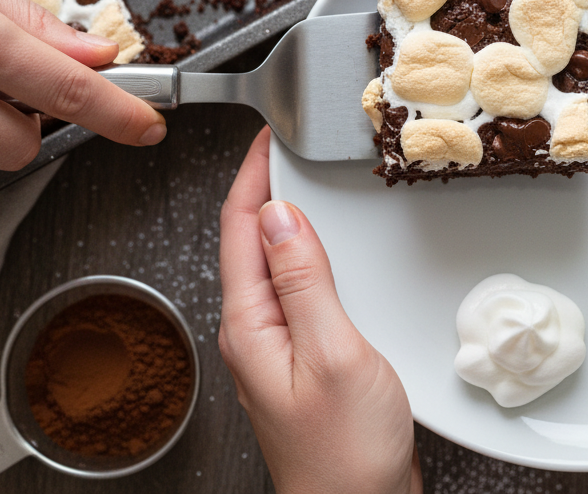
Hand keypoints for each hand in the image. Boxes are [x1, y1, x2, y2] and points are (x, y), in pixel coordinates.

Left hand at [218, 128, 421, 493]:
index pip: (241, 231)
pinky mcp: (305, 362)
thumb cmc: (346, 452)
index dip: (252, 177)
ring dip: (288, 223)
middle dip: (266, 190)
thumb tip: (282, 217)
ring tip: (307, 186)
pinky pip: (297, 293)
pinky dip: (310, 258)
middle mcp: (256, 335)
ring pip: (274, 267)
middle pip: (250, 244)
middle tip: (288, 147)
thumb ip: (305, 281)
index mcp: (252, 326)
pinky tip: (330, 254)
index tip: (268, 136)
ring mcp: (278, 350)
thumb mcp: (332, 352)